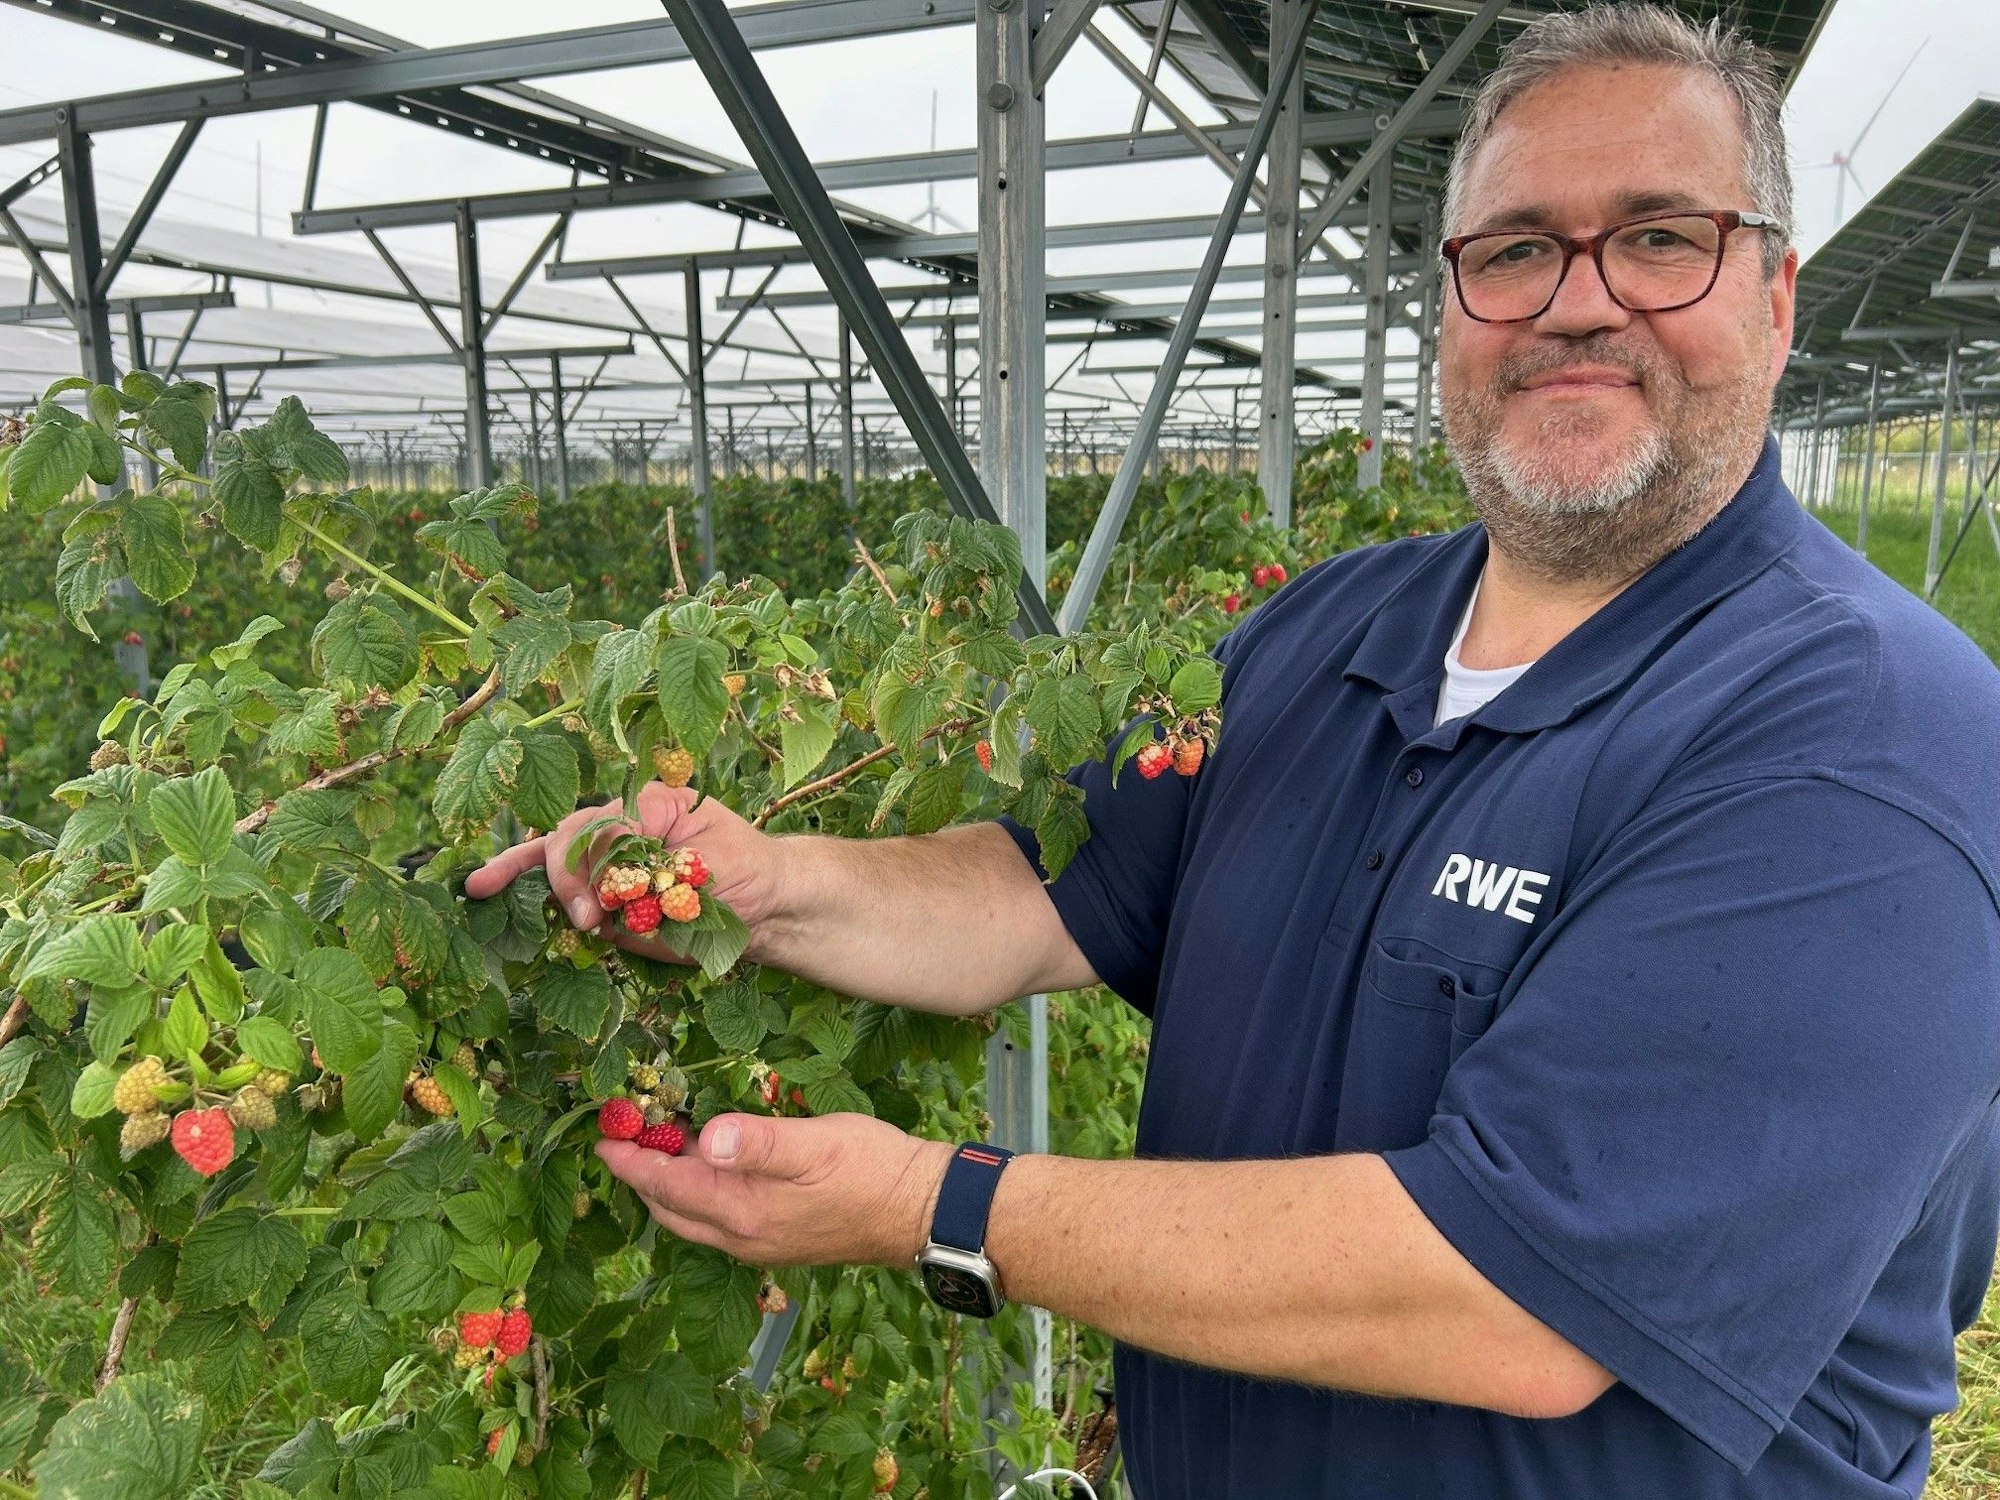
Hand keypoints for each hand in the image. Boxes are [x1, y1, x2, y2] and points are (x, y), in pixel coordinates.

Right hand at [464, 780, 788, 961]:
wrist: (764, 906)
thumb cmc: (746, 870)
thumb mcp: (710, 860)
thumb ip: (658, 870)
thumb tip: (612, 889)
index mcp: (645, 806)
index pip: (594, 825)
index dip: (587, 862)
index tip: (598, 903)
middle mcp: (619, 828)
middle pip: (566, 843)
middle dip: (569, 881)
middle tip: (590, 919)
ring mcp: (609, 865)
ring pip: (555, 863)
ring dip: (555, 892)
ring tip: (576, 919)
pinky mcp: (607, 901)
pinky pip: (558, 887)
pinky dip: (518, 879)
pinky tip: (482, 886)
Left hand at [599, 1112, 953, 1268]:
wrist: (922, 1212)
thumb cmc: (873, 1169)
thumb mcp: (817, 1143)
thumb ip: (758, 1141)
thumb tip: (704, 1137)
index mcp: (744, 1212)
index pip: (669, 1185)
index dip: (632, 1161)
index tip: (601, 1137)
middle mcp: (743, 1238)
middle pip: (671, 1209)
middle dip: (641, 1175)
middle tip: (623, 1136)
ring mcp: (761, 1245)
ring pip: (693, 1219)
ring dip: (668, 1187)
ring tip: (656, 1148)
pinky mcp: (779, 1242)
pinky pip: (717, 1223)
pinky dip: (696, 1196)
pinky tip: (707, 1169)